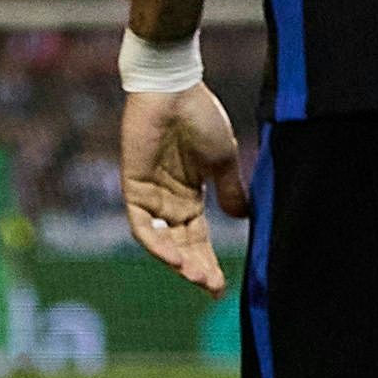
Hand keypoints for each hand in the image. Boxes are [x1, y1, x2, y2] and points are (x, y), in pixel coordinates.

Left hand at [119, 82, 251, 294]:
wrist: (176, 88)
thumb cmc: (200, 117)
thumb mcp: (222, 161)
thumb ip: (230, 191)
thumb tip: (243, 220)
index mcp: (190, 196)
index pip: (197, 239)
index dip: (209, 263)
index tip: (221, 289)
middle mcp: (169, 200)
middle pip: (181, 245)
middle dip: (197, 268)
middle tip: (212, 288)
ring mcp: (150, 194)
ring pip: (162, 241)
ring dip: (178, 261)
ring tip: (197, 276)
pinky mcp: (133, 185)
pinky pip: (142, 224)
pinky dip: (157, 243)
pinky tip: (174, 258)